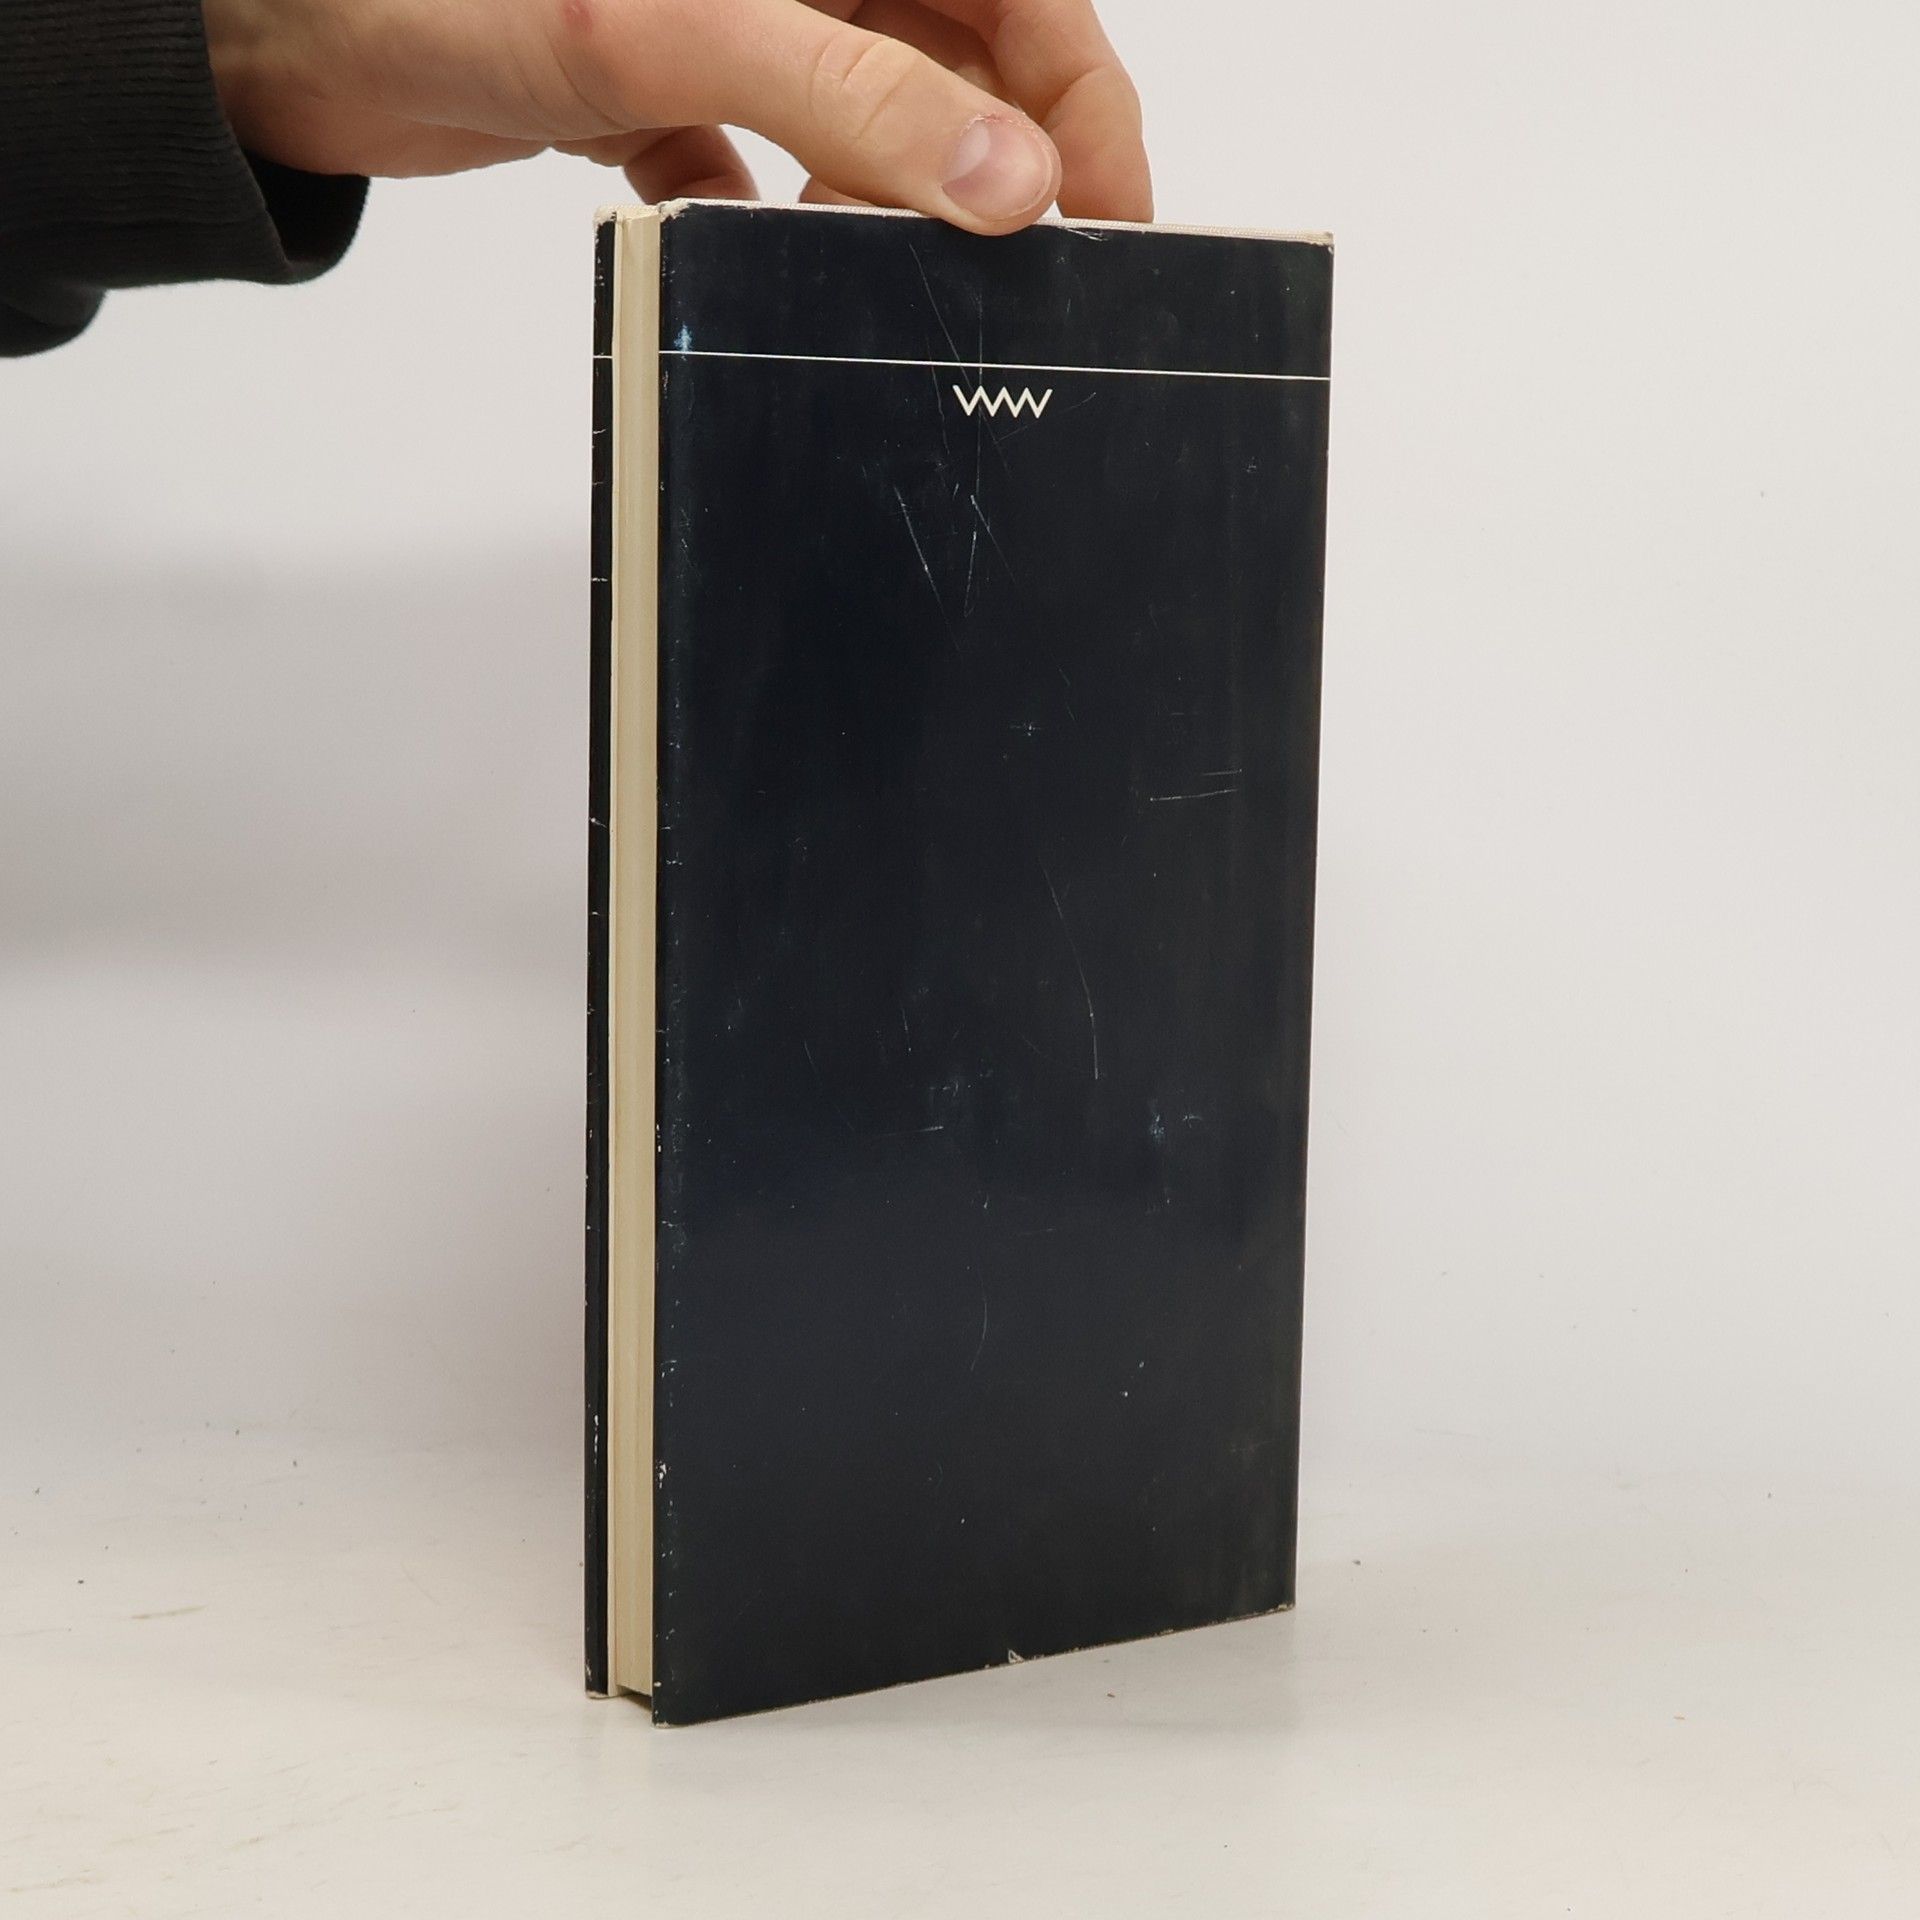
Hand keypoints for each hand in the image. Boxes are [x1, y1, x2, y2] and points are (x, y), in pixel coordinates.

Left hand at [203, 0, 1151, 232]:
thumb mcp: (679, 29)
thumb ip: (858, 99)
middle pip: (960, 57)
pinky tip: (753, 245)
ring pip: (869, 119)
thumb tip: (1012, 185)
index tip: (1107, 218)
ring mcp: (734, 18)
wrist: (275, 28)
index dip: (1080, 101)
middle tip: (1007, 277)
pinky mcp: (667, 84)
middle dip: (992, 164)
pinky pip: (766, 159)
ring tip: (875, 268)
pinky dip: (774, 215)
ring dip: (886, 201)